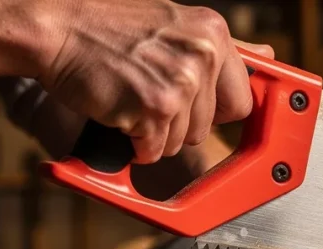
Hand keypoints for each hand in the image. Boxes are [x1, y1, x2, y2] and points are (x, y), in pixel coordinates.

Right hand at [38, 0, 266, 163]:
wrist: (55, 28)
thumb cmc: (108, 28)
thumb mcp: (174, 24)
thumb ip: (221, 49)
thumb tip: (267, 57)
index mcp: (214, 33)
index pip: (242, 100)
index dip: (216, 111)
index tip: (198, 108)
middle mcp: (203, 54)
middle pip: (210, 126)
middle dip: (180, 121)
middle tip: (147, 89)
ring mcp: (181, 82)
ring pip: (183, 141)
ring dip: (155, 131)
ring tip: (130, 94)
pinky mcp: (155, 108)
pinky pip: (155, 150)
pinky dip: (134, 142)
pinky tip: (119, 108)